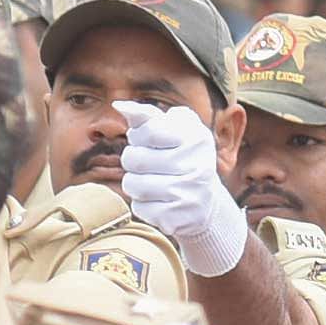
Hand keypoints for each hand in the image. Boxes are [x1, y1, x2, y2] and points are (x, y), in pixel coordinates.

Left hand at [113, 99, 247, 277]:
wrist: (206, 204)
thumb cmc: (183, 159)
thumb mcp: (174, 132)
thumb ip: (147, 116)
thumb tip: (119, 105)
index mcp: (196, 139)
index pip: (147, 131)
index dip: (138, 137)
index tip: (148, 142)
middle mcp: (197, 166)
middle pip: (133, 158)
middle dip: (134, 161)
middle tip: (149, 165)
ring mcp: (188, 194)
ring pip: (132, 185)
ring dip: (135, 184)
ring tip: (152, 183)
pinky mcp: (177, 219)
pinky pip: (139, 208)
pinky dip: (143, 205)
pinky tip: (159, 202)